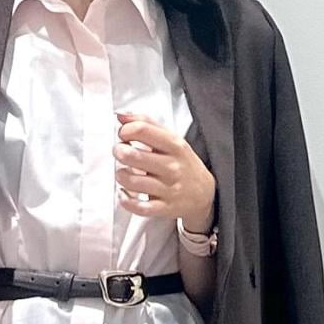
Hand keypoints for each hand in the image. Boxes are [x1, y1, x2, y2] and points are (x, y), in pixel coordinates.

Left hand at [114, 109, 215, 231]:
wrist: (204, 193)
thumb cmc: (182, 163)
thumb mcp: (171, 139)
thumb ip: (147, 124)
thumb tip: (121, 115)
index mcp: (174, 145)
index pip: (142, 130)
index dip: (125, 131)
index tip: (123, 135)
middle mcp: (172, 167)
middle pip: (133, 155)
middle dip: (119, 151)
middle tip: (119, 152)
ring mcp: (168, 189)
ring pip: (132, 182)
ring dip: (120, 175)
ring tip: (122, 172)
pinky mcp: (164, 208)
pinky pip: (138, 207)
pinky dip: (125, 200)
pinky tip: (124, 193)